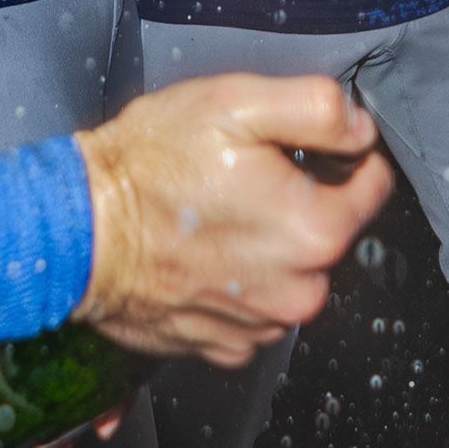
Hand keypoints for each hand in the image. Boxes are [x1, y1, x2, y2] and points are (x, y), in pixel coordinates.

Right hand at [73, 74, 391, 366]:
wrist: (75, 232)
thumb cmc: (149, 166)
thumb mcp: (235, 103)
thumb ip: (316, 107)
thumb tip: (360, 126)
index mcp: (315, 230)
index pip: (373, 187)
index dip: (344, 156)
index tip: (306, 147)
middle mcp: (297, 290)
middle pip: (331, 234)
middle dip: (301, 203)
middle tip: (246, 176)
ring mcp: (259, 326)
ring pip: (293, 274)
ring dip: (270, 247)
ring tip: (217, 216)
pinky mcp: (222, 345)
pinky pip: (255, 310)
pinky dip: (238, 284)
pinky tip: (203, 254)